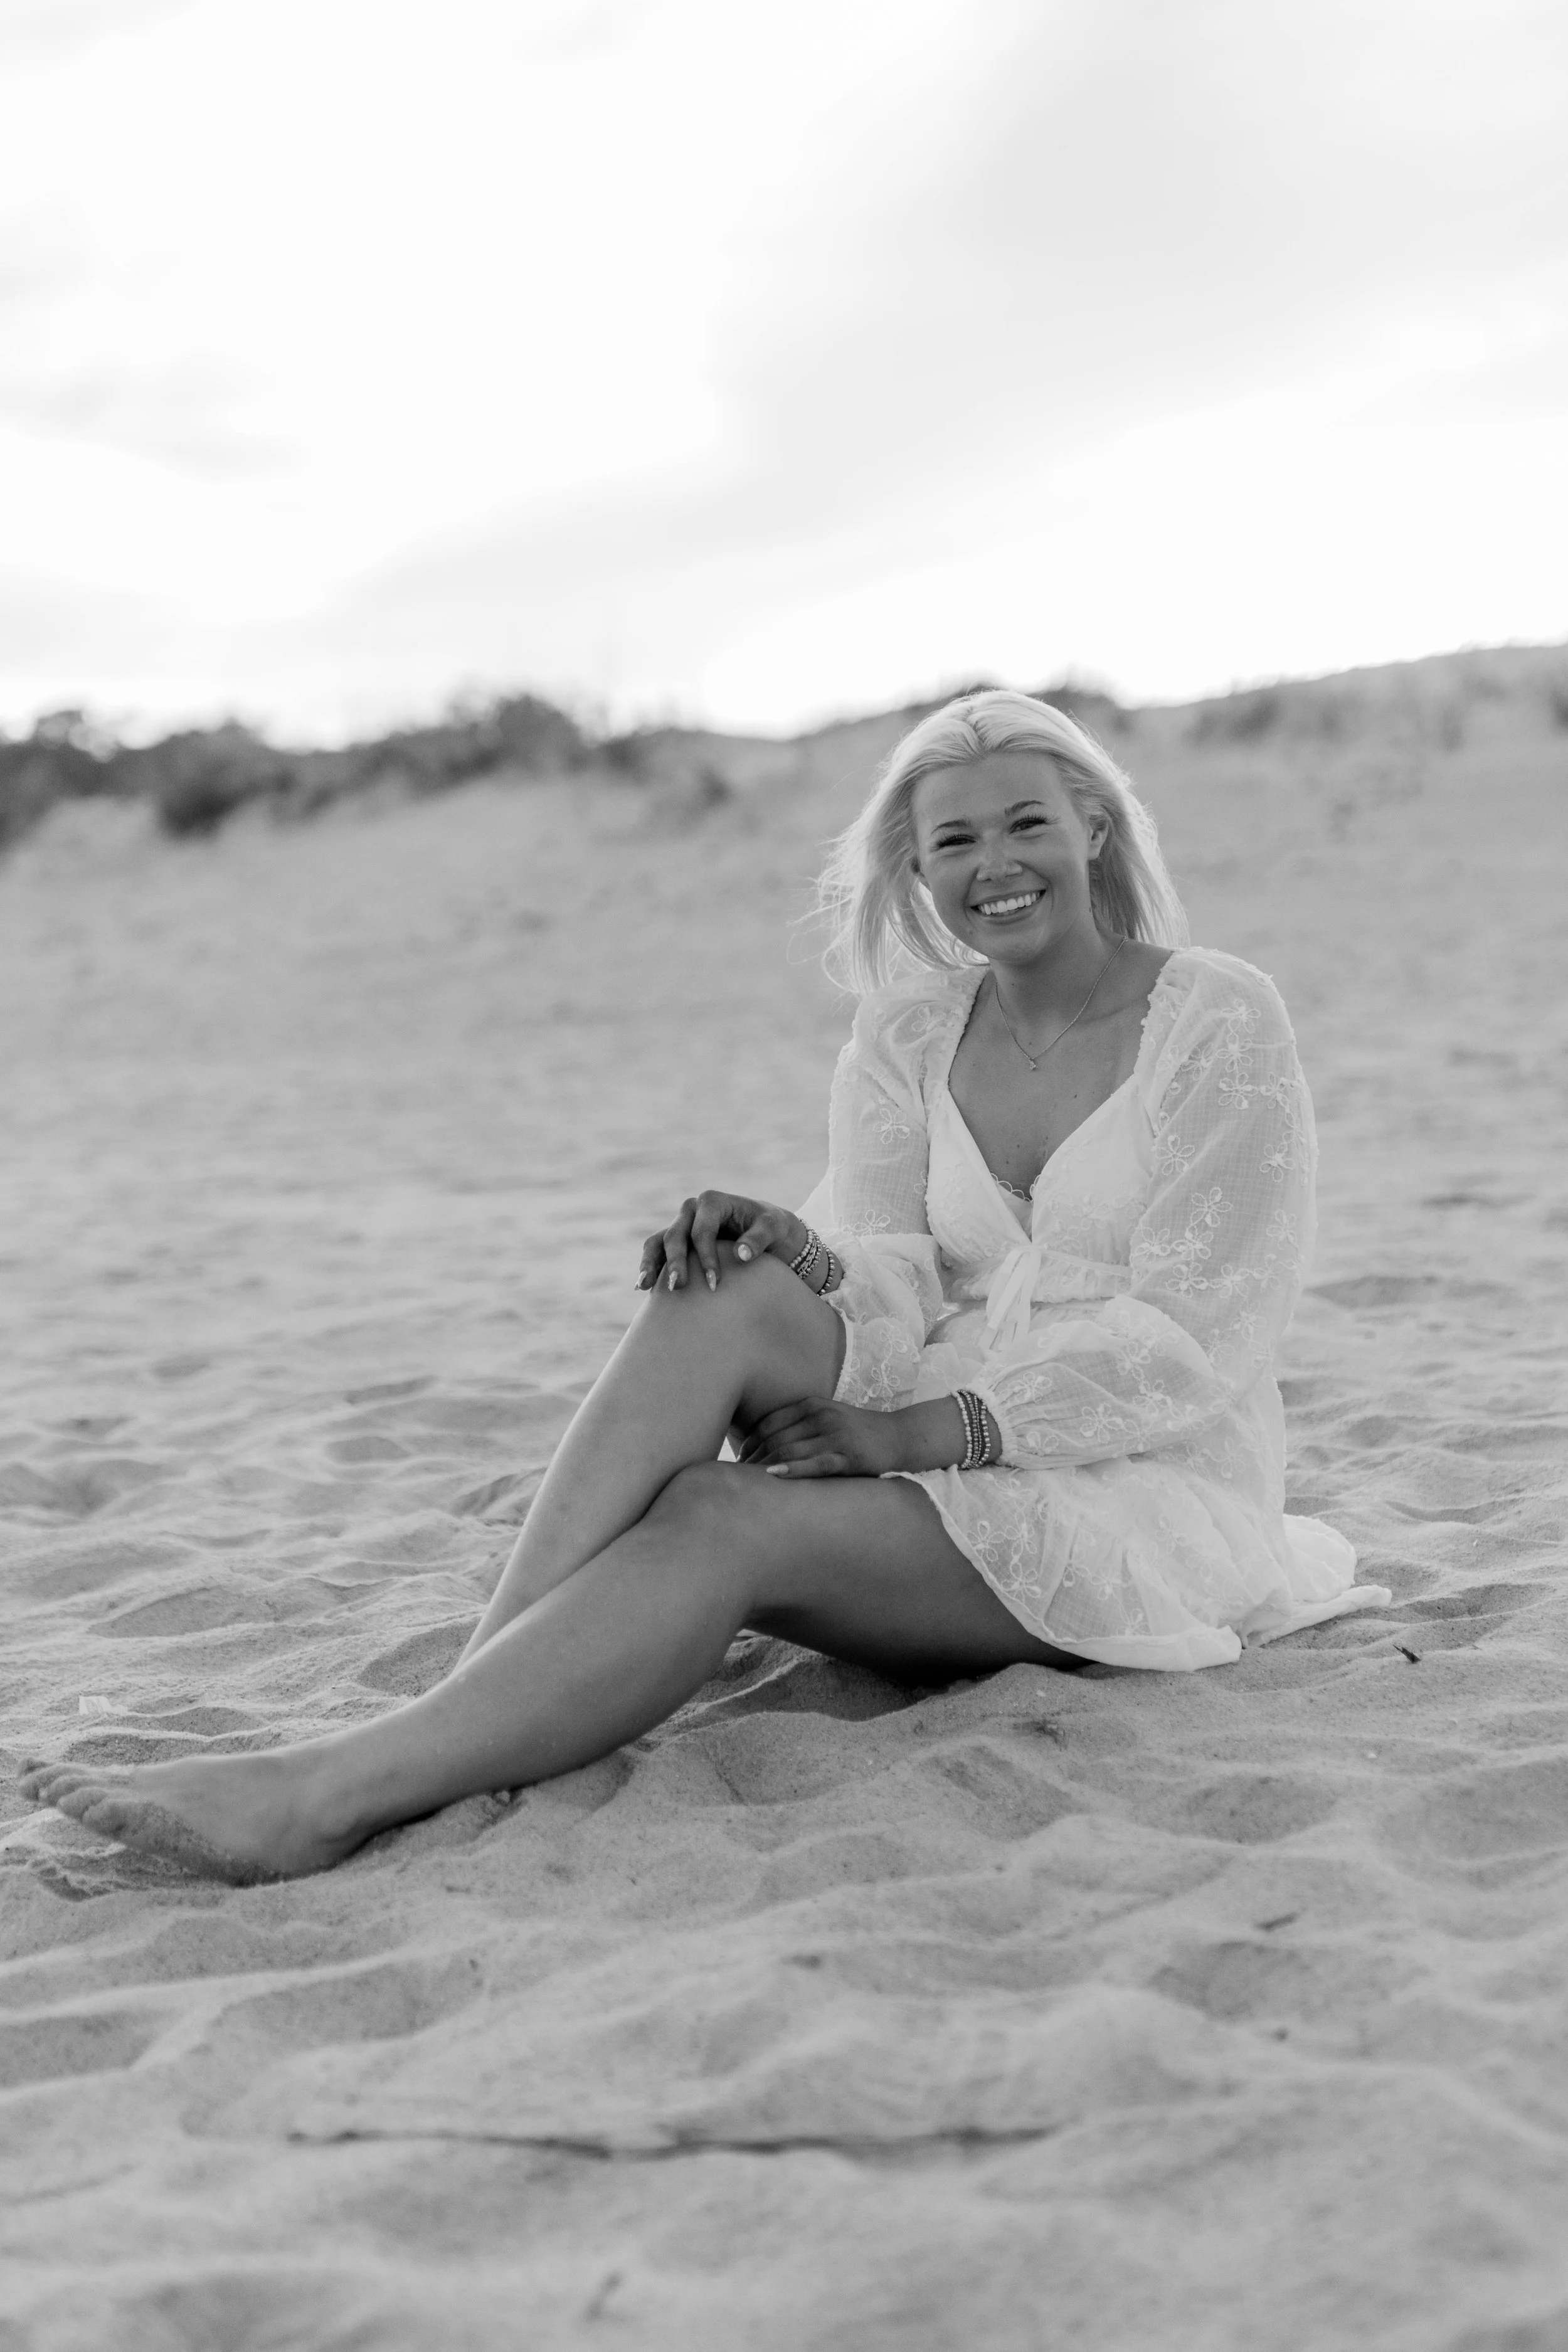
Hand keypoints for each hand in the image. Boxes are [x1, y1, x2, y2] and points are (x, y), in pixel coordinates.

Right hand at [637, 1191, 808, 1293]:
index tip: (715, 1284)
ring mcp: (682, 1224)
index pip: (702, 1231)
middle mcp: (692, 1210)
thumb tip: (742, 1255)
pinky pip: (657, 1251)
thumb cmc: (770, 1227)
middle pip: (675, 1235)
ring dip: (650, 1263)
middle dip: (675, 1262)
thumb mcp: (773, 1228)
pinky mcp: (678, 1240)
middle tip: (678, 1287)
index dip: (706, 1257)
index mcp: (712, 1202)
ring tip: (643, 1286)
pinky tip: (642, 1287)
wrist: (765, 1229)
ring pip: (658, 1241)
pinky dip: (650, 1266)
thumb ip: (759, 1239)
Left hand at [737, 1396, 906, 1478]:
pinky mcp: (849, 1457)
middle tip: (737, 1477)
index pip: (768, 1423)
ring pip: (789, 1451)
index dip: (748, 1443)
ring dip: (764, 1467)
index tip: (738, 1460)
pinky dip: (791, 1470)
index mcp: (813, 1405)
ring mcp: (836, 1436)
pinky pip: (814, 1464)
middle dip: (752, 1459)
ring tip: (747, 1483)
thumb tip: (764, 1446)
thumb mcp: (828, 1419)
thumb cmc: (859, 1433)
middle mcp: (822, 1417)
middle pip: (774, 1439)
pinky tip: (773, 1477)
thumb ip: (800, 1426)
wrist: (901, 1437)